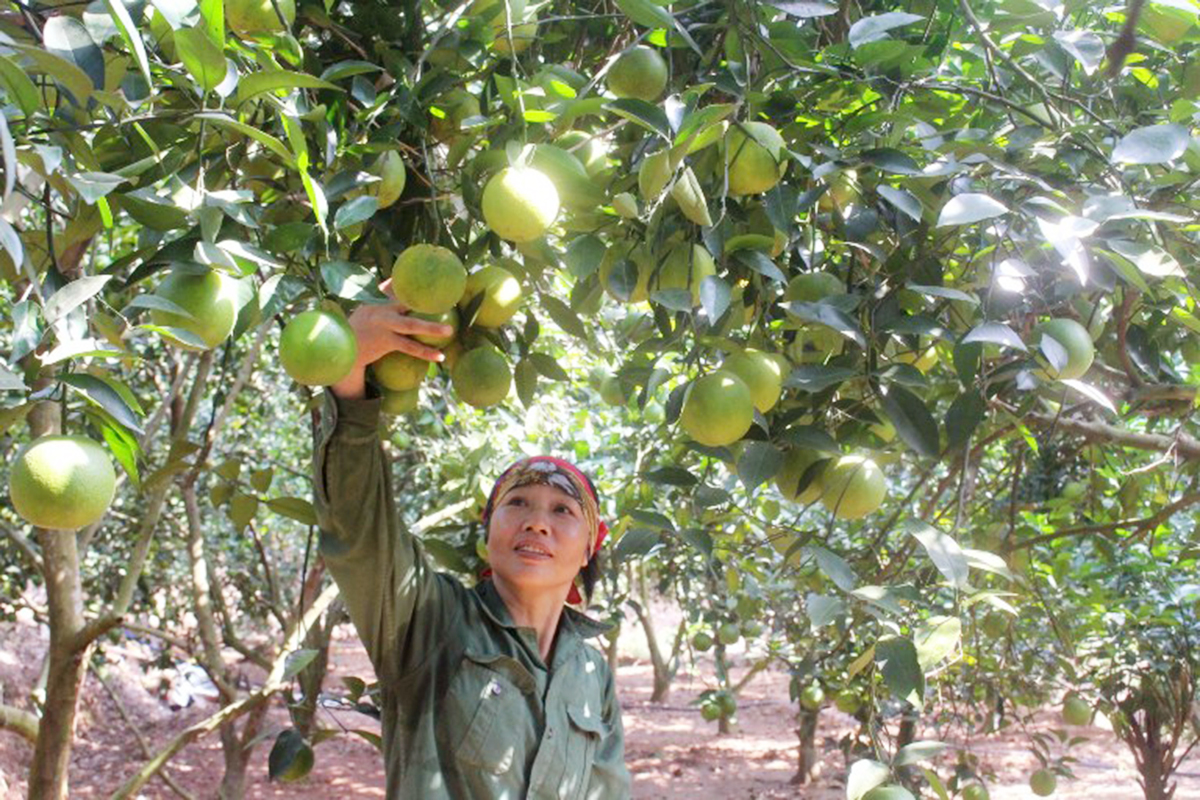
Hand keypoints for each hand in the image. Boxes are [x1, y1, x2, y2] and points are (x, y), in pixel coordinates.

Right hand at [331, 279, 455, 399]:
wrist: (344, 349)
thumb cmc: (360, 327)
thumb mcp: (367, 308)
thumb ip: (382, 296)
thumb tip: (391, 282)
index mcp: (380, 300)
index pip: (398, 287)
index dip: (412, 282)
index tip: (432, 277)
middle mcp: (383, 309)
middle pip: (408, 301)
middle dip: (427, 300)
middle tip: (449, 301)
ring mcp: (385, 326)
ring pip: (412, 325)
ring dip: (432, 328)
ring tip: (450, 331)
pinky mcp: (386, 342)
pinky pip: (410, 347)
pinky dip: (425, 352)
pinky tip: (440, 356)